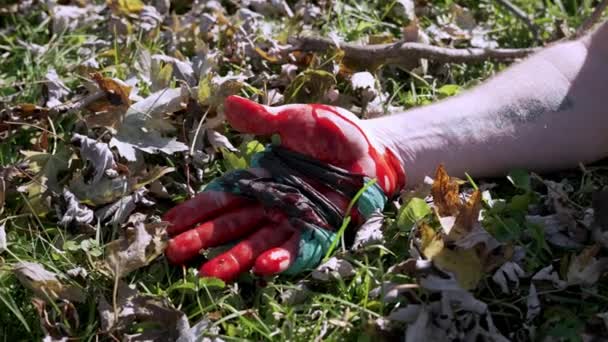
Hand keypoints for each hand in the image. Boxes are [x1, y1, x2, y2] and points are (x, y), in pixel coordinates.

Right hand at [163, 96, 404, 280]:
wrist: (371, 147)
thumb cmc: (331, 132)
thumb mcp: (294, 120)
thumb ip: (263, 119)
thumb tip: (228, 104)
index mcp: (261, 178)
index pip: (223, 196)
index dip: (198, 209)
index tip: (172, 222)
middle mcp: (273, 203)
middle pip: (233, 224)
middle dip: (204, 239)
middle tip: (175, 253)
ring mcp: (295, 220)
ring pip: (258, 243)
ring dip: (235, 259)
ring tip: (208, 274)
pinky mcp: (320, 231)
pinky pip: (298, 248)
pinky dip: (281, 257)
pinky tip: (262, 267)